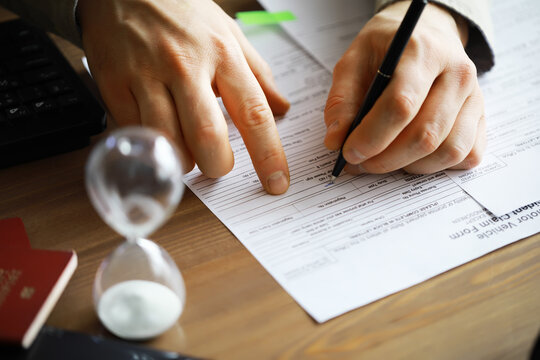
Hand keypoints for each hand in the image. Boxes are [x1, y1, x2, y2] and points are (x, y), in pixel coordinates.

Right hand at [77, 0, 290, 193]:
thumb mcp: (228, 33)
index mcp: (223, 54)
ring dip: (183, 161)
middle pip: (208, 137)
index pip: (254, 114)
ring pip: (168, 141)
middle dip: (218, 165)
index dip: (268, 155)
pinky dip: (151, 144)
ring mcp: (146, 75)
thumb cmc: (181, 12)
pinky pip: (135, 132)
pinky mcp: (114, 84)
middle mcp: (186, 66)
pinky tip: (157, 132)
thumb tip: (283, 107)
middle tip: (218, 163)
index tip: (277, 183)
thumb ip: (258, 73)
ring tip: (186, 150)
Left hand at [324, 1, 485, 174]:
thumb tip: (335, 141)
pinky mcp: (482, 117)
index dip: (371, 137)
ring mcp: (475, 97)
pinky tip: (411, 157)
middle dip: (385, 160)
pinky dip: (436, 167)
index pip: (401, 104)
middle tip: (359, 163)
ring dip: (409, 167)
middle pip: (426, 135)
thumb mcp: (353, 61)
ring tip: (383, 159)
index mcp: (423, 52)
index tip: (349, 152)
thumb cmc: (386, 49)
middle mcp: (458, 74)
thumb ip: (340, 100)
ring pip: (448, 151)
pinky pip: (467, 155)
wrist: (426, 33)